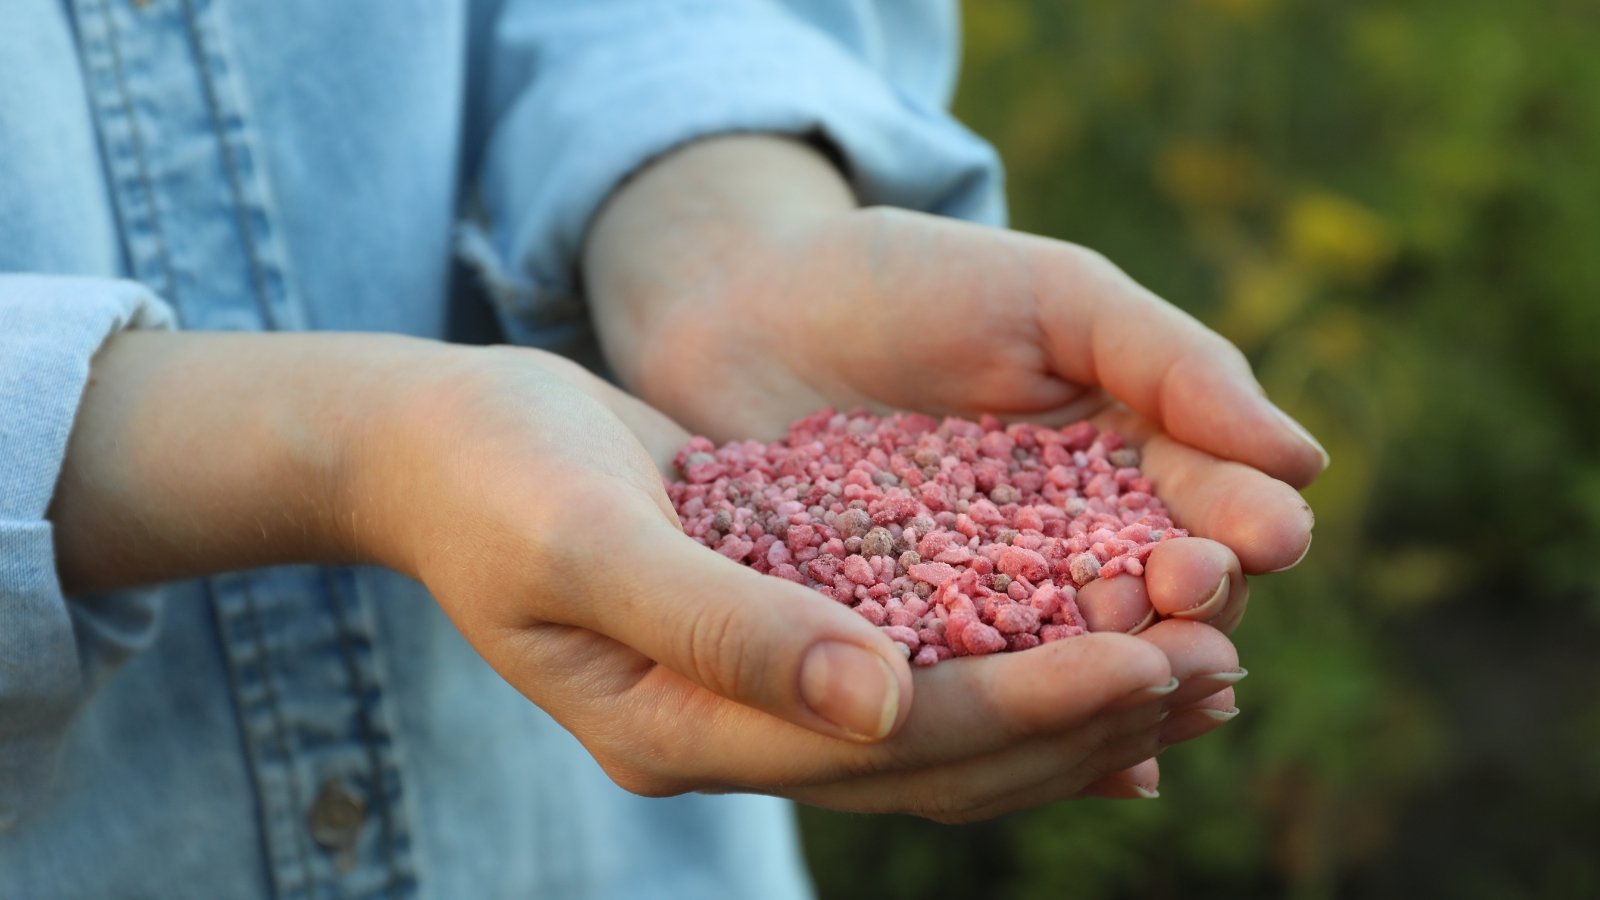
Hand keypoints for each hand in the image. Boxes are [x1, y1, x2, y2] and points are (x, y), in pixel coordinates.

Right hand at [354, 346, 1243, 818]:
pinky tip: (1096, 623)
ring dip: (1068, 698)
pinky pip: (918, 661)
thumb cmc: (492, 477)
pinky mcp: (780, 627)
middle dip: (1078, 718)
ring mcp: (756, 690)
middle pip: (936, 758)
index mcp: (680, 731)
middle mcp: (731, 732)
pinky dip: (1011, 649)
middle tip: (1213, 669)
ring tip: (1195, 663)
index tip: (1148, 660)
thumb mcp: (587, 541)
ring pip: (942, 723)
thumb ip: (724, 626)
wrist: (438, 445)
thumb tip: (882, 703)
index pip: (887, 745)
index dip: (1025, 710)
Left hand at [584, 137, 1318, 796]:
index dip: (1242, 528)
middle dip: (1185, 614)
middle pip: (1154, 605)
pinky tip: (1048, 749)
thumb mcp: (1052, 296)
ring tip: (1139, 683)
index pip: (1209, 510)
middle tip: (1192, 610)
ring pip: (1068, 662)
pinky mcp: (897, 640)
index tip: (1263, 538)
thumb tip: (1304, 460)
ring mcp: (982, 601)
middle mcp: (1066, 545)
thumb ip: (1172, 362)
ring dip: (1112, 681)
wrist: (745, 301)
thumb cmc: (908, 280)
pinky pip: (963, 688)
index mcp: (1123, 461)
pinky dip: (1010, 722)